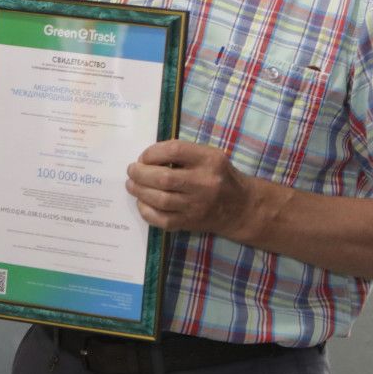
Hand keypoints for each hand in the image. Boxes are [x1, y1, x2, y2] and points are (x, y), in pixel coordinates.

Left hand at [127, 140, 260, 236]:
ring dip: (139, 191)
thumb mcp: (210, 156)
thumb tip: (148, 157)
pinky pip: (162, 219)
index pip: (173, 151)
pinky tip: (142, 202)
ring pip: (159, 200)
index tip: (144, 156)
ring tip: (132, 184)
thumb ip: (184, 153)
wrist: (241, 207)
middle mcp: (205, 183)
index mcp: (210, 160)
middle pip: (163, 178)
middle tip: (132, 170)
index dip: (152, 153)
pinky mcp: (190, 222)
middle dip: (140, 173)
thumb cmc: (220, 176)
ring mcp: (197, 205)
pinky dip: (146, 211)